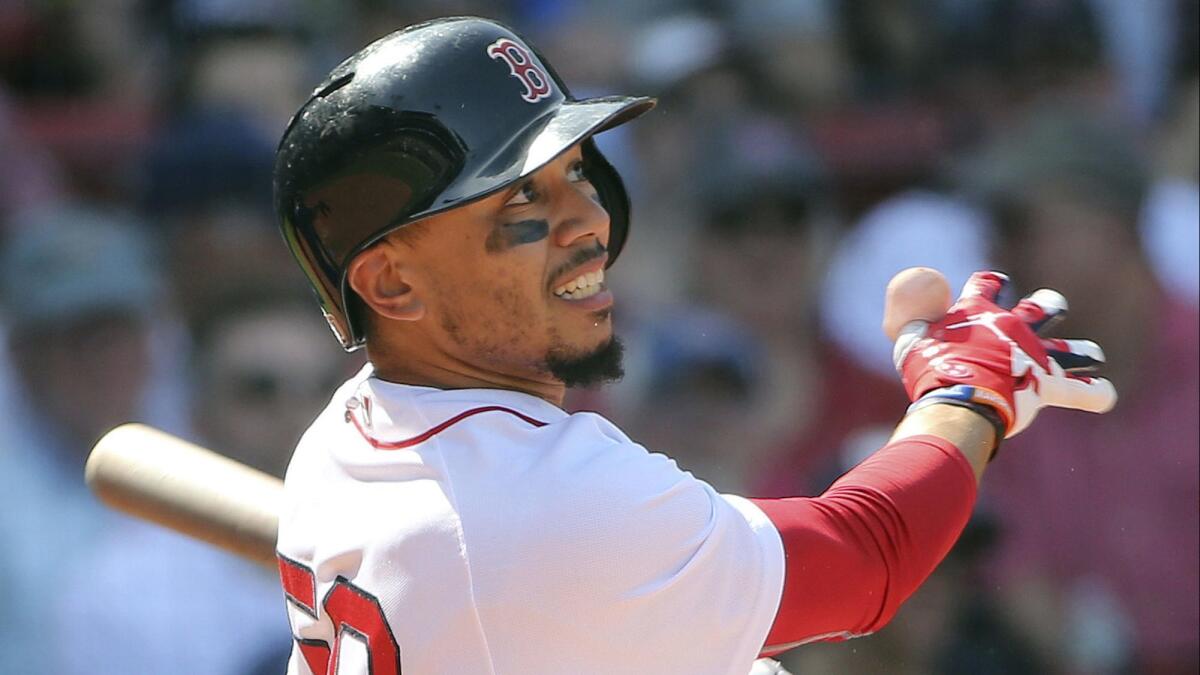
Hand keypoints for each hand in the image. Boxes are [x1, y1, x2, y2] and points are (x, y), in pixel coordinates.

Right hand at [894, 271, 1116, 437]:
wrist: (958, 400)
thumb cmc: (930, 371)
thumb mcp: (909, 341)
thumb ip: (910, 323)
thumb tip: (910, 317)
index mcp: (980, 312)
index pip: (988, 284)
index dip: (990, 282)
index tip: (994, 282)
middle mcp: (1014, 328)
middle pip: (1040, 308)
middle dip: (1048, 305)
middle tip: (1051, 306)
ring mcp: (1035, 357)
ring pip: (1070, 350)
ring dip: (1083, 351)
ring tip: (1094, 353)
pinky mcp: (1048, 386)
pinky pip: (1080, 391)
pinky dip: (1095, 393)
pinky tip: (1106, 394)